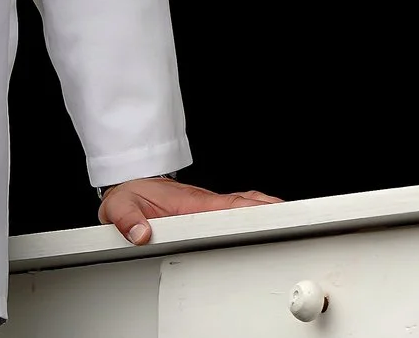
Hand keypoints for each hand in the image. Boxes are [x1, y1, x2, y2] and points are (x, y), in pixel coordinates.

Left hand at [97, 176, 280, 245]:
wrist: (130, 185)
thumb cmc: (130, 194)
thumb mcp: (120, 207)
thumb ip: (129, 221)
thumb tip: (143, 233)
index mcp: (189, 204)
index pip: (225, 206)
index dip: (249, 210)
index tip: (270, 215)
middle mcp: (204, 203)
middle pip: (245, 203)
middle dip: (271, 209)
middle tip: (298, 218)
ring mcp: (208, 206)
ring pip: (245, 204)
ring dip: (268, 209)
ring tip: (293, 221)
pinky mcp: (208, 210)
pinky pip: (238, 208)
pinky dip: (257, 211)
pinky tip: (269, 218)